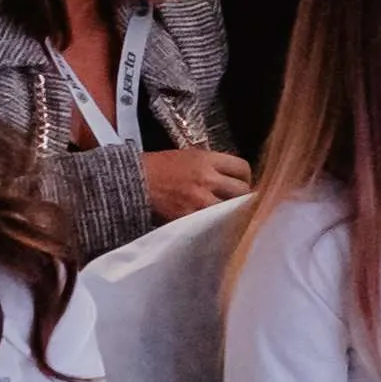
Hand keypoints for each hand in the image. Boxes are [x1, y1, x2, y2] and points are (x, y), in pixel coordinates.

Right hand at [140, 146, 257, 219]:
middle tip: (239, 202)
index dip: (246, 177)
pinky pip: (215, 224)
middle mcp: (207, 179)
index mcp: (207, 160)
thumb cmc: (160, 167)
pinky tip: (216, 225)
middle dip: (243, 197)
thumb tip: (233, 177)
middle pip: (243, 191)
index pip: (242, 168)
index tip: (243, 183)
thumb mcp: (189, 156)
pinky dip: (218, 225)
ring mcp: (200, 200)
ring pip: (233, 210)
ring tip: (230, 215)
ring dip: (233, 213)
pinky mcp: (190, 218)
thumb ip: (213, 165)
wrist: (134, 181)